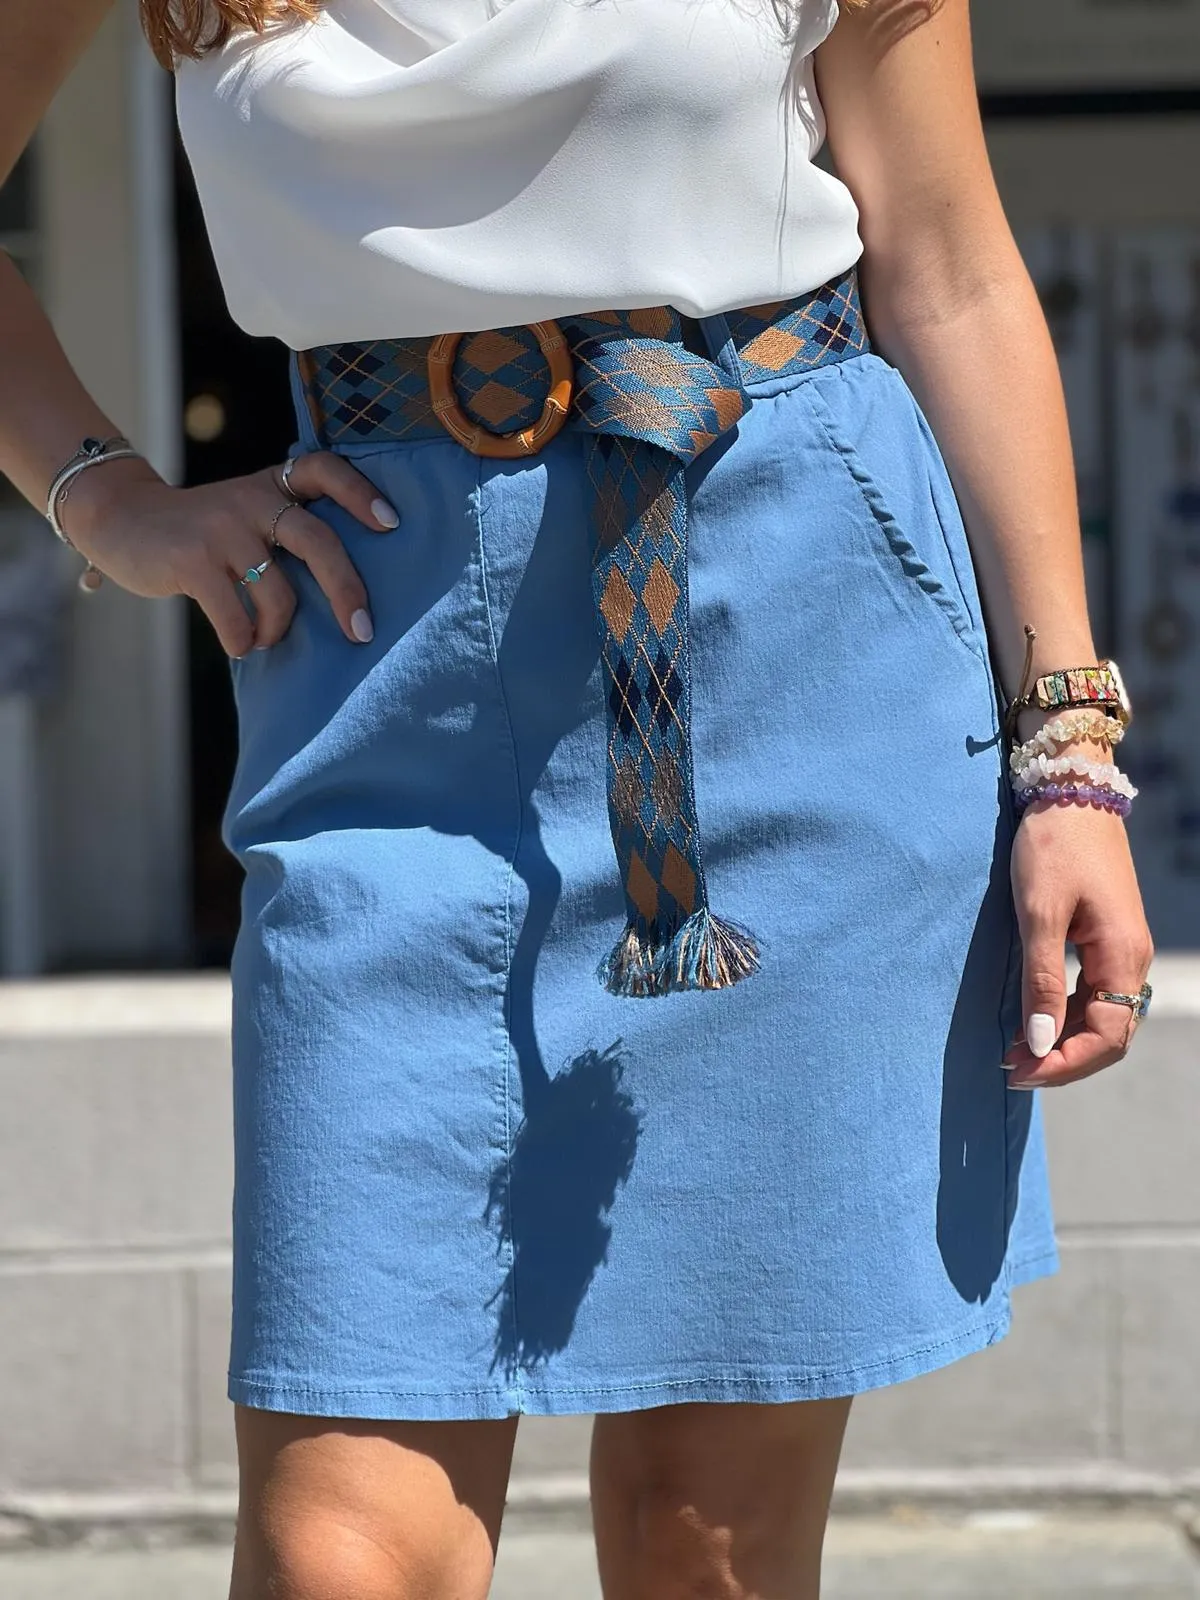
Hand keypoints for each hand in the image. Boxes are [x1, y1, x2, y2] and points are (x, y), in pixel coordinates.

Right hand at [61, 452, 399, 656]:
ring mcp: (221, 527)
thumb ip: (286, 531)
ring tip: (266, 638)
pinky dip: (243, 640)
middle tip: (363, 631)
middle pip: (318, 542)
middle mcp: (251, 499)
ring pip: (278, 592)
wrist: (121, 521)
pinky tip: (240, 644)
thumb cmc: (202, 533)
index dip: (361, 493)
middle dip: (347, 591)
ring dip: (278, 629)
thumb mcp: (246, 514)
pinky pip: (236, 616)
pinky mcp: (192, 559)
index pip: (325, 470)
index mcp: (271, 485)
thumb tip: (347, 593)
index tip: (392, 524)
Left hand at [1003, 779, 1153, 1087]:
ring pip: (1103, 1016)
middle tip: (1012, 1070)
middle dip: (1064, 1060)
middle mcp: (1131, 959)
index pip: (1107, 1036)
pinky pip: (1095, 993)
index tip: (1020, 1073)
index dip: (1066, 1064)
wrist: (1071, 790)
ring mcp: (1121, 948)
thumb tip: (1040, 1042)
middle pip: (1110, 1034)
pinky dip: (1067, 1015)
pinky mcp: (1106, 936)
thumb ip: (1042, 980)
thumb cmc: (1053, 845)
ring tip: (1017, 1052)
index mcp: (1122, 956)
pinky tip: (1036, 1020)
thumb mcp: (1039, 914)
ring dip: (1064, 1041)